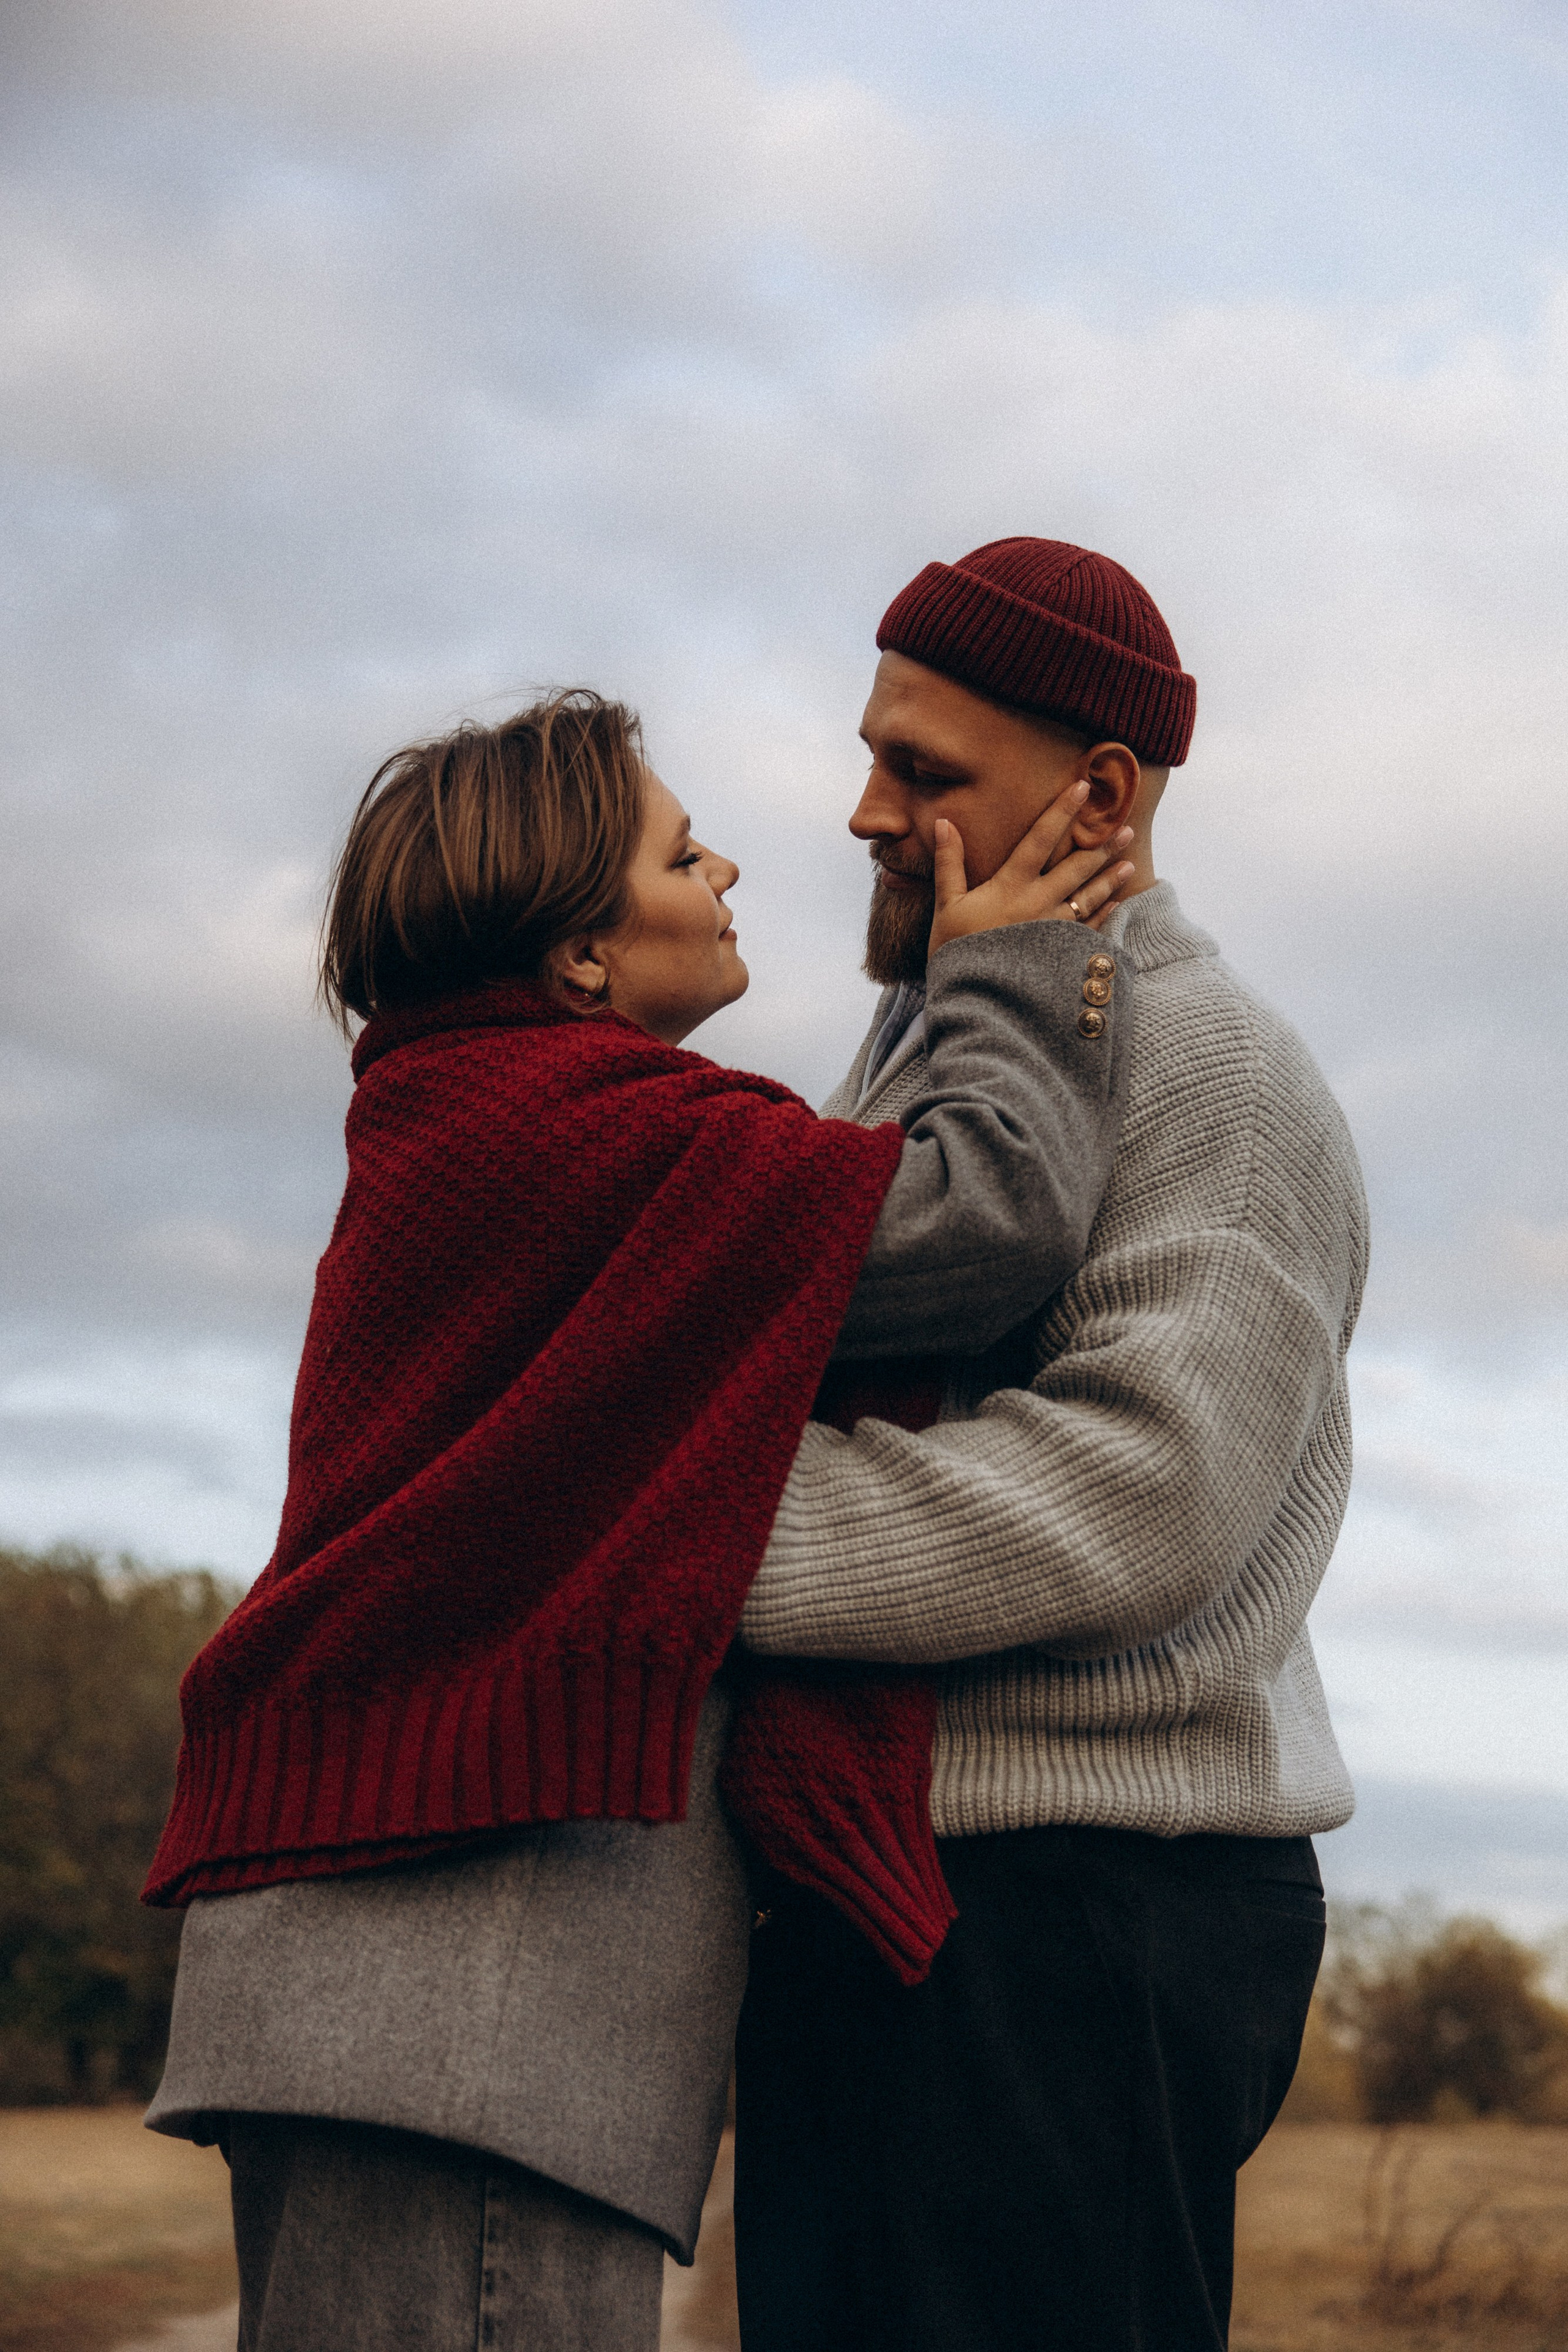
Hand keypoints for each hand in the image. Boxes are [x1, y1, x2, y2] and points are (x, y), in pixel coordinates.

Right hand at [927, 781, 1135, 956]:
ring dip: (1110, 877)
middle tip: (1126, 826)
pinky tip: (1117, 901)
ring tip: (1129, 860)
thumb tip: (944, 823)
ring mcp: (1054, 929)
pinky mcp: (1062, 954)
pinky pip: (1089, 928)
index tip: (1083, 787)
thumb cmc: (956, 953)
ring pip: (1089, 896)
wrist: (976, 1002)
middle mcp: (1039, 902)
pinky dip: (1105, 913)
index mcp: (1010, 886)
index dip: (1062, 810)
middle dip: (1101, 844)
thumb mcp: (946, 906)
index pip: (1040, 838)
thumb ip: (949, 864)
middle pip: (1076, 866)